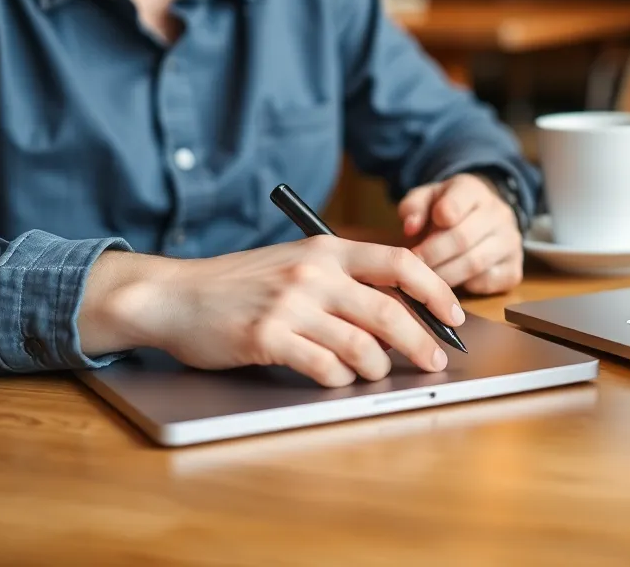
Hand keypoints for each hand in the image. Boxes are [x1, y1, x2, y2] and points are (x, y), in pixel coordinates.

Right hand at [78, 237, 464, 387]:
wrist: (175, 295)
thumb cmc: (240, 284)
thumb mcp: (295, 264)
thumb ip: (342, 279)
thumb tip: (399, 310)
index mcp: (327, 250)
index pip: (401, 263)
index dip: (436, 291)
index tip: (454, 316)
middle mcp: (315, 274)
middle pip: (391, 311)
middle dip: (422, 342)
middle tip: (434, 361)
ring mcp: (291, 306)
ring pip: (362, 345)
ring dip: (378, 367)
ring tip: (376, 374)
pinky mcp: (268, 338)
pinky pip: (324, 367)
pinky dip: (339, 379)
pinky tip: (337, 380)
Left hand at [398, 173, 523, 295]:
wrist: (482, 218)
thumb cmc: (446, 210)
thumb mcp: (426, 199)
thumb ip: (413, 207)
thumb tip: (410, 227)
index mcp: (474, 190)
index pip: (460, 200)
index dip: (440, 215)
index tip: (413, 233)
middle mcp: (499, 214)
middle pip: (462, 238)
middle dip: (431, 255)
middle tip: (413, 265)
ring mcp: (511, 242)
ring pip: (475, 263)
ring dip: (444, 275)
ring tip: (426, 278)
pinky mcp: (514, 269)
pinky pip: (488, 282)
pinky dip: (465, 287)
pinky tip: (451, 284)